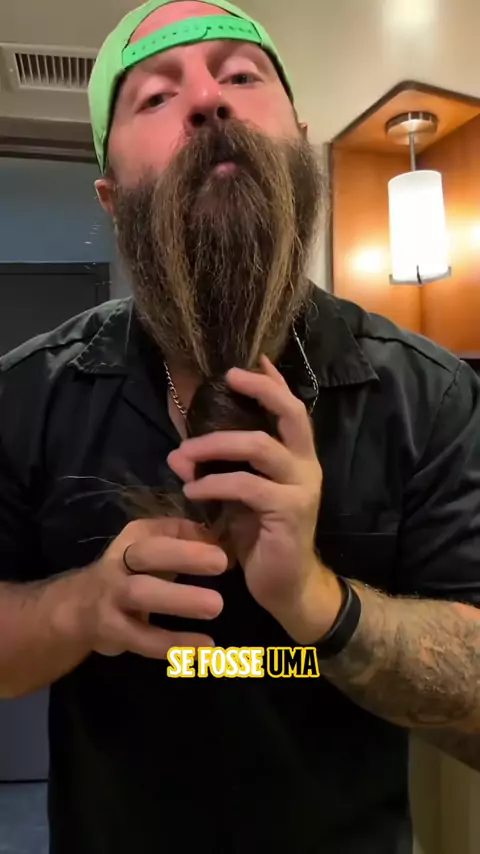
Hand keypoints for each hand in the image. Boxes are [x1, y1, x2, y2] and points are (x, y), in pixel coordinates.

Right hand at [77, 517, 226, 658]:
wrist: (79, 609)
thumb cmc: (129, 572)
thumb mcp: (149, 546)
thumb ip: (183, 537)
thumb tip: (220, 536)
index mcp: (132, 540)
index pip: (158, 532)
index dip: (188, 538)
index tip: (222, 549)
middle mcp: (118, 564)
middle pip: (146, 556)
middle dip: (183, 557)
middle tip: (222, 564)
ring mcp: (112, 598)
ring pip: (142, 595)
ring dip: (179, 600)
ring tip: (215, 607)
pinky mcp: (112, 632)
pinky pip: (142, 639)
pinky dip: (173, 644)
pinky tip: (203, 647)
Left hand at [167, 357, 342, 643]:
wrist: (287, 586)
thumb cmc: (263, 538)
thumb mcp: (242, 497)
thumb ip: (222, 470)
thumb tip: (180, 450)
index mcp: (298, 458)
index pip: (291, 409)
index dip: (273, 382)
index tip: (251, 359)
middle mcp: (306, 466)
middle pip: (290, 413)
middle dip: (259, 390)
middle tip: (228, 378)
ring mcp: (302, 488)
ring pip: (260, 446)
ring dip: (215, 444)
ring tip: (183, 455)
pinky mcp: (290, 512)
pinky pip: (246, 486)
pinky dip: (214, 483)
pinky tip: (192, 489)